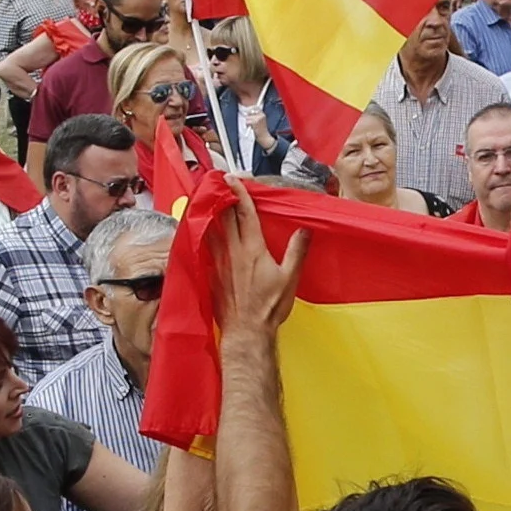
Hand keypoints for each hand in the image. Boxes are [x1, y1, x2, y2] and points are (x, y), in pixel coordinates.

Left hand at [217, 188, 306, 345]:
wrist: (246, 331)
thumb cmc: (269, 307)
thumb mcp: (290, 279)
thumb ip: (296, 252)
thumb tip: (304, 230)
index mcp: (253, 249)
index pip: (244, 213)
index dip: (239, 193)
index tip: (233, 178)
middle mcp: (233, 251)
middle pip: (226, 216)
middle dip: (224, 197)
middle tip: (221, 183)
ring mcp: (219, 261)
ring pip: (212, 228)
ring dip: (212, 212)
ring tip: (211, 200)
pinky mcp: (211, 273)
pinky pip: (206, 245)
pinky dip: (205, 232)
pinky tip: (205, 229)